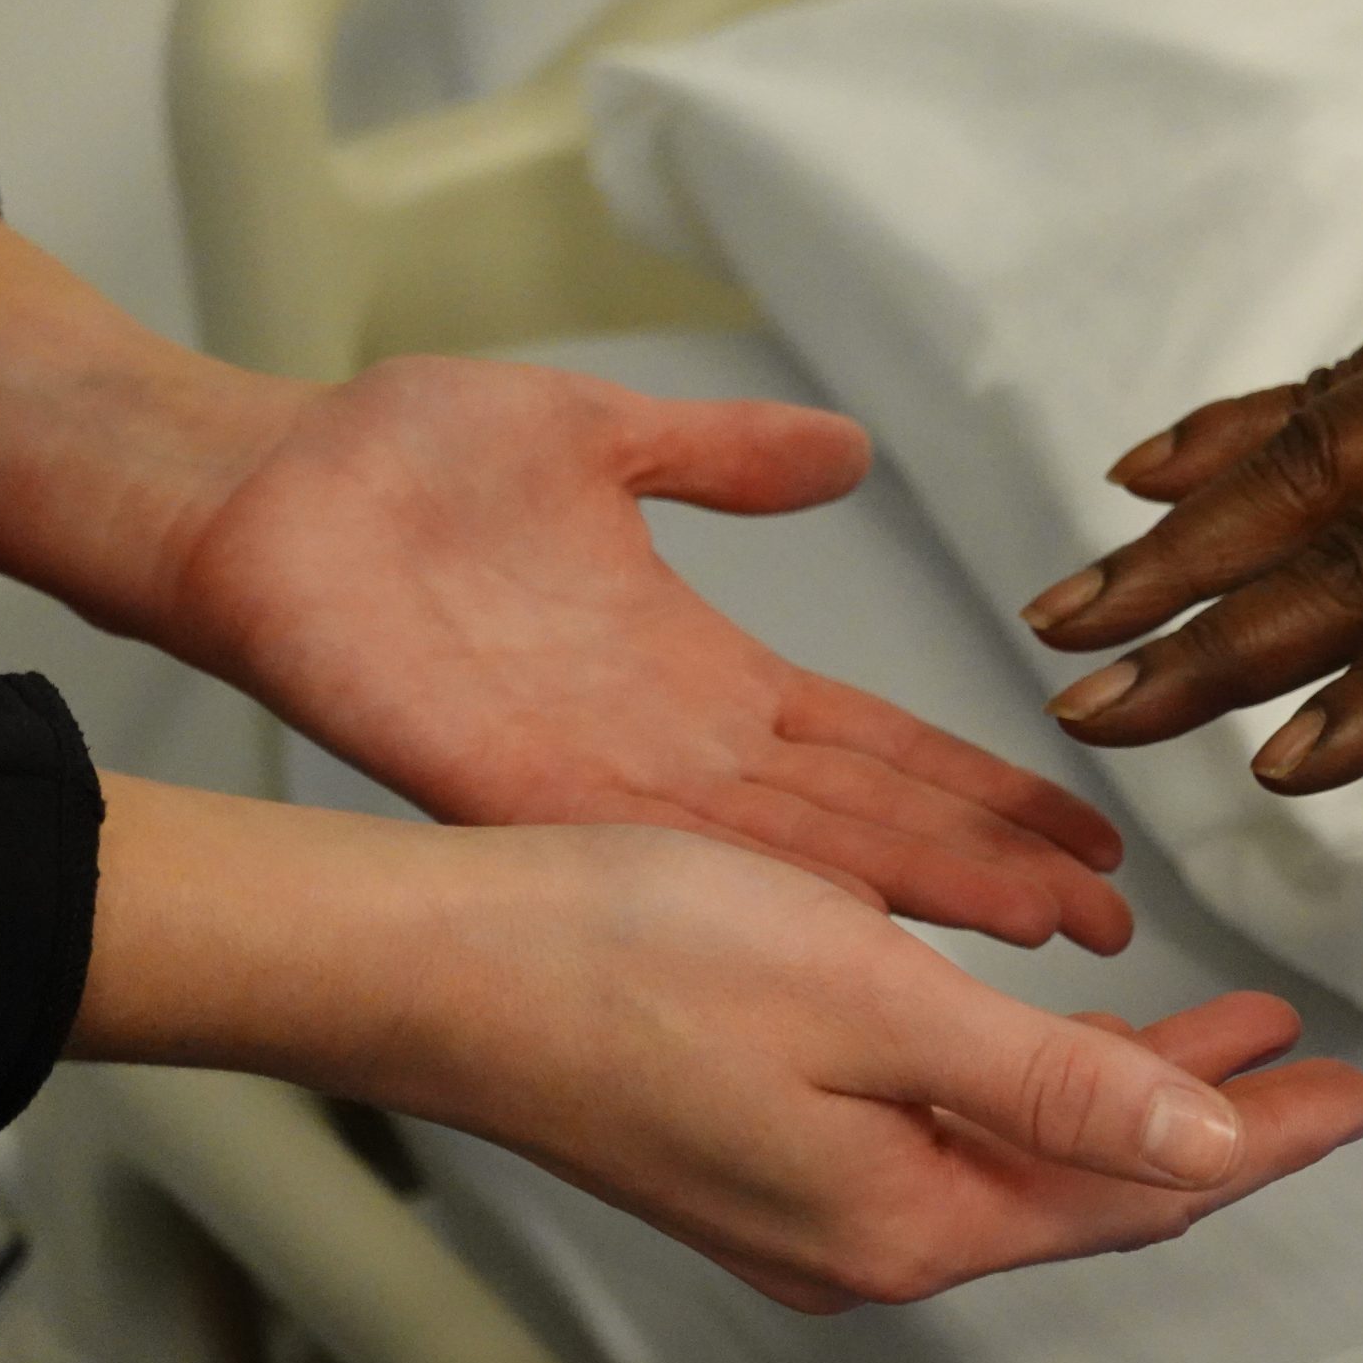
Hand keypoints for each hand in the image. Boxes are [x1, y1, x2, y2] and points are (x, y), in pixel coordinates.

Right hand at [77, 780, 1362, 1311]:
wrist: (434, 965)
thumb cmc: (620, 959)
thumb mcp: (876, 1001)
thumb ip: (1054, 1084)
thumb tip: (1208, 1145)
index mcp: (909, 1211)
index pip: (1144, 1185)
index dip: (1266, 1134)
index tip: (1360, 1094)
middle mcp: (866, 1235)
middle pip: (1093, 1184)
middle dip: (1216, 1121)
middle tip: (1316, 1071)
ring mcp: (810, 1205)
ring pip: (1023, 1157)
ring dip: (1127, 1095)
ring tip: (1219, 1039)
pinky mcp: (764, 1156)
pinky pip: (949, 1138)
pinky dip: (1031, 1087)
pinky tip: (1043, 1043)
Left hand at [171, 355, 1130, 949]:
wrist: (253, 487)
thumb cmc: (397, 459)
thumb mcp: (608, 431)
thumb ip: (727, 453)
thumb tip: (844, 449)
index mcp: (701, 674)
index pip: (877, 745)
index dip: (982, 787)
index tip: (1080, 828)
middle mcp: (673, 747)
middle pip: (865, 822)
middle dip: (991, 868)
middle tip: (1109, 923)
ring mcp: (606, 780)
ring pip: (795, 856)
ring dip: (920, 892)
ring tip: (1037, 930)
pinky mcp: (526, 790)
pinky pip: (672, 852)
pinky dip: (774, 889)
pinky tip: (871, 921)